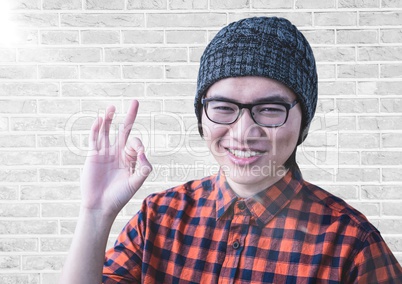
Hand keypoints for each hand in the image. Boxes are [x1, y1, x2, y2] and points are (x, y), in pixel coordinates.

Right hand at [80, 100, 151, 217]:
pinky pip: (94, 139)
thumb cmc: (119, 196)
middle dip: (130, 116)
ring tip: (112, 107)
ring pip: (107, 131)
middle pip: (124, 129)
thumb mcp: (136, 182)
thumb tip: (143, 151)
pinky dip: (96, 129)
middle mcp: (117, 152)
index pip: (135, 142)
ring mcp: (104, 152)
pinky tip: (99, 119)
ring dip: (109, 119)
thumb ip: (143, 167)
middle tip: (135, 101)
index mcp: (129, 158)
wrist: (100, 206)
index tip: (138, 153)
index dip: (138, 144)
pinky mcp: (92, 155)